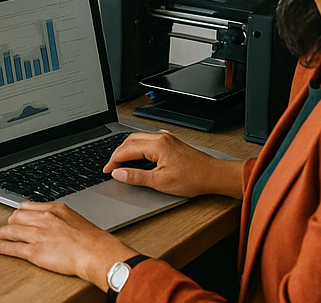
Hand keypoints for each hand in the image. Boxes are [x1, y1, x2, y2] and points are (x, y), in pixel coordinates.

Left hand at [0, 201, 132, 285]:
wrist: (96, 253)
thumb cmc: (91, 239)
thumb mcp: (74, 218)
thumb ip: (60, 218)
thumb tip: (54, 221)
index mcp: (53, 209)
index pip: (27, 206)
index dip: (19, 212)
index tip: (15, 214)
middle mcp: (43, 219)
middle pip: (17, 216)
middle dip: (10, 222)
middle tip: (7, 226)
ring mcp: (37, 235)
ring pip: (11, 230)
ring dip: (1, 232)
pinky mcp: (35, 252)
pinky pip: (12, 248)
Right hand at [102, 130, 228, 197]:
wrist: (213, 175)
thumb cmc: (193, 179)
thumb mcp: (161, 182)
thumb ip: (137, 177)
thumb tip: (119, 173)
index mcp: (156, 145)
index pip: (126, 150)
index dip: (113, 160)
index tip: (107, 169)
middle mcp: (160, 137)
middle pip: (130, 140)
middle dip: (118, 153)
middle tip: (112, 166)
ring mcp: (166, 138)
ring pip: (138, 138)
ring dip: (128, 149)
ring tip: (122, 162)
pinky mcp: (170, 142)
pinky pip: (148, 140)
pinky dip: (138, 147)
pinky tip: (139, 154)